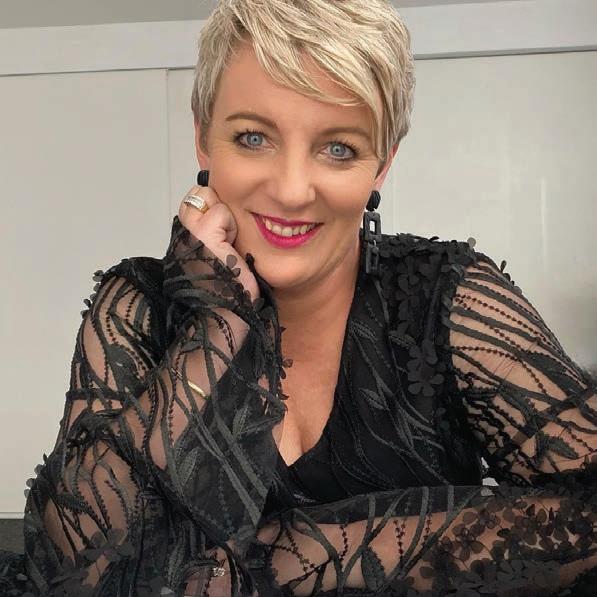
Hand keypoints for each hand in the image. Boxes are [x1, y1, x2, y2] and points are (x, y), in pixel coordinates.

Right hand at [177, 184, 259, 302]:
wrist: (227, 314)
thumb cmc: (228, 290)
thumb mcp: (217, 255)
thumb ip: (214, 234)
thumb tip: (222, 210)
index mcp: (183, 239)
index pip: (194, 201)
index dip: (212, 209)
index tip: (223, 234)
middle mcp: (181, 234)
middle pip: (197, 193)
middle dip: (217, 207)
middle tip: (226, 238)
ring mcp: (188, 232)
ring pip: (206, 195)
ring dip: (225, 216)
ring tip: (229, 243)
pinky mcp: (202, 234)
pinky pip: (221, 212)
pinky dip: (231, 226)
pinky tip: (231, 248)